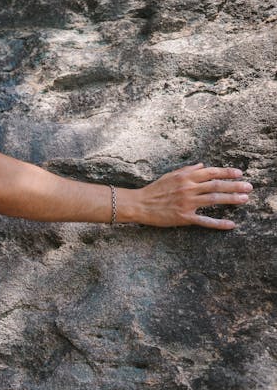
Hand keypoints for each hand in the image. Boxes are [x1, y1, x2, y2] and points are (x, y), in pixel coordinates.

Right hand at [134, 163, 252, 229]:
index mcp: (185, 177)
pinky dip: (218, 223)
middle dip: (234, 185)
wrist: (140, 204)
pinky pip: (205, 220)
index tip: (239, 173)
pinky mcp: (184, 217)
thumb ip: (187, 170)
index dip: (226, 172)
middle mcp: (187, 188)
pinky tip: (231, 224)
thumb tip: (203, 165)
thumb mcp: (170, 175)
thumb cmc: (154, 190)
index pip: (210, 172)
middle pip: (216, 185)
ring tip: (244, 199)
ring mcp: (187, 203)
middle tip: (249, 186)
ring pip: (214, 200)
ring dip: (231, 199)